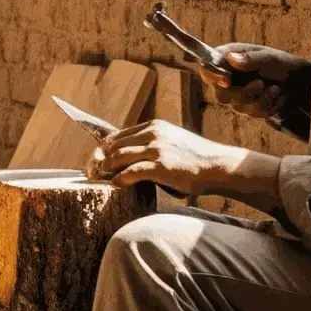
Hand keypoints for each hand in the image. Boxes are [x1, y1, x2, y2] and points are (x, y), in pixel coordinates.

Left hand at [89, 120, 239, 194]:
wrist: (217, 165)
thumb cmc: (196, 158)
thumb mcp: (174, 141)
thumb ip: (155, 144)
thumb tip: (135, 156)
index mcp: (155, 126)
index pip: (120, 134)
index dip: (106, 147)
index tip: (99, 157)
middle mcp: (153, 134)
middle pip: (115, 144)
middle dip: (101, 158)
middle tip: (92, 170)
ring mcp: (156, 149)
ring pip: (119, 156)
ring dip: (106, 168)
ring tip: (100, 177)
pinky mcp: (160, 166)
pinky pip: (131, 172)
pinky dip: (119, 178)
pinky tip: (116, 184)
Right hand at [198, 44, 309, 123]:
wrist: (299, 81)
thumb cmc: (280, 63)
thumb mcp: (268, 57)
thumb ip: (250, 59)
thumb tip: (231, 59)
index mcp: (226, 60)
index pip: (206, 69)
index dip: (212, 76)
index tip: (227, 80)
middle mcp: (227, 79)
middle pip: (220, 95)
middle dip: (243, 93)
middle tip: (261, 84)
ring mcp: (236, 96)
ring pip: (238, 107)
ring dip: (261, 99)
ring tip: (276, 88)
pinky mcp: (248, 109)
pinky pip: (253, 114)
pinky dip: (269, 106)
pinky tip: (278, 96)